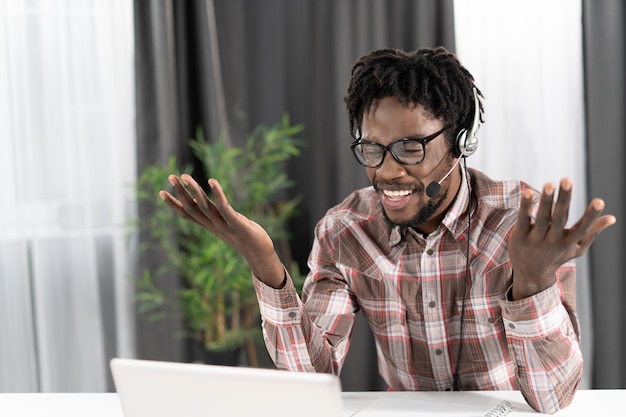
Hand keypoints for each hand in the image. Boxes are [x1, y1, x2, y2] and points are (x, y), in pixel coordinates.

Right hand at [159, 174, 285, 286]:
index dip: (174, 204)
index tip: (161, 192)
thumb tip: (210, 208)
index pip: (187, 214)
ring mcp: (224, 225)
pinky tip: (212, 181)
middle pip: (192, 208)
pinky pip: (224, 207)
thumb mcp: (227, 226)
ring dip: (195, 191)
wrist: (260, 254)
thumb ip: (218, 217)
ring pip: (205, 207)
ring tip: (186, 176)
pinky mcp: (236, 223)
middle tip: (170, 177)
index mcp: (210, 225)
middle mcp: (213, 225)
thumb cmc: (246, 237)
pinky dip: (217, 194)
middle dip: (180, 192)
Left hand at [507, 178, 615, 299]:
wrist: (531, 275)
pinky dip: (525, 207)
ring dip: (545, 200)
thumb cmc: (557, 257)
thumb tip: (612, 218)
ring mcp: (536, 239)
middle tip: (567, 180)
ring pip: (541, 218)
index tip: (600, 201)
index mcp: (568, 242)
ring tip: (549, 184)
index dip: (591, 216)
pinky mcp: (520, 237)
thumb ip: (593, 232)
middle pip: (560, 218)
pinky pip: (523, 220)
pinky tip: (527, 192)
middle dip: (564, 199)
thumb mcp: (577, 248)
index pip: (581, 228)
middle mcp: (553, 240)